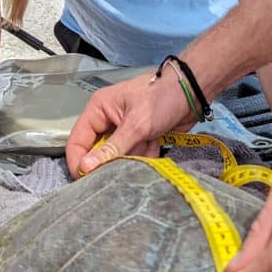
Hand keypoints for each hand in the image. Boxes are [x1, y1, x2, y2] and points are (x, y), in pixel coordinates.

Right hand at [65, 69, 194, 177]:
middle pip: (98, 151)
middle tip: (126, 162)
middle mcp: (108, 119)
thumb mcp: (136, 125)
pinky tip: (156, 143)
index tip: (86, 181)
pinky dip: (145, 153)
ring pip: (119, 155)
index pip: (77, 140)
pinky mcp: (140, 136)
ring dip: (134, 155)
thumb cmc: (162, 98)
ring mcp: (125, 129)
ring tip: (148, 143)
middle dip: (114, 159)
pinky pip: (135, 154)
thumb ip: (112, 148)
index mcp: (99, 109)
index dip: (79, 161)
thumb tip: (86, 167)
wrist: (193, 91)